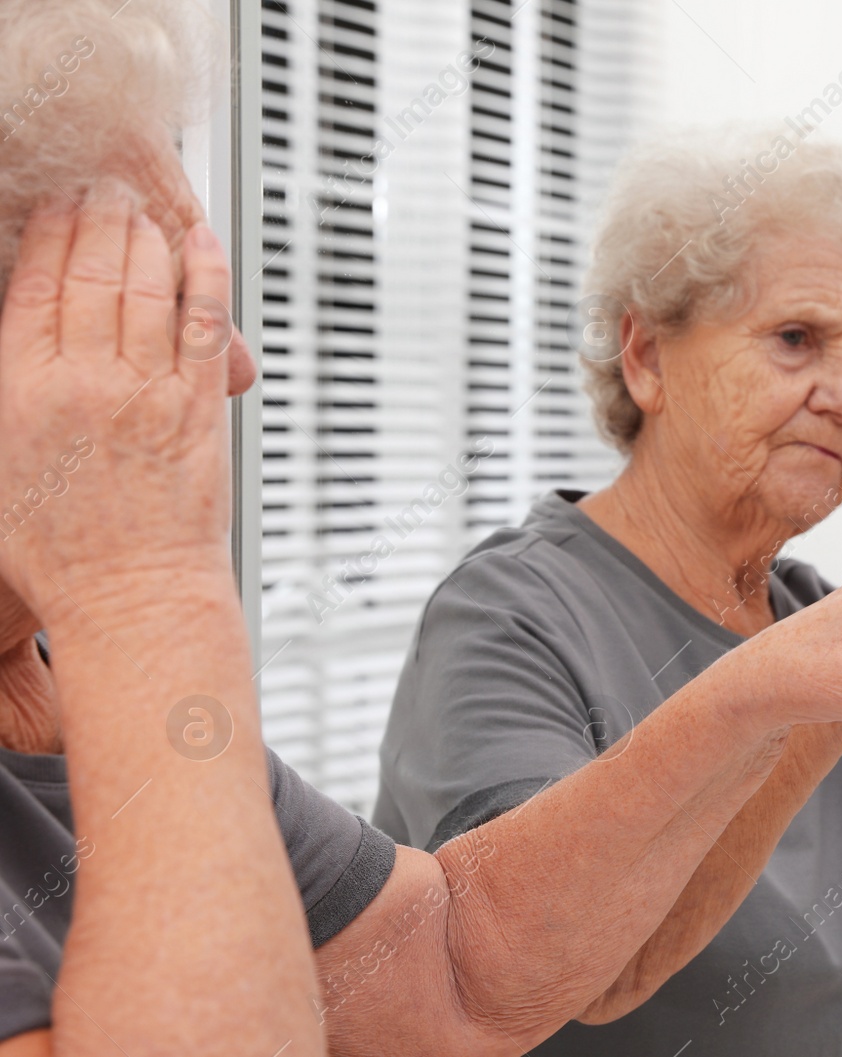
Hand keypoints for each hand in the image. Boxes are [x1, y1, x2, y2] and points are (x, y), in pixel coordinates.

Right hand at [0, 184, 236, 626]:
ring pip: (147, 286)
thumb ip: (8, 392)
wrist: (132, 596)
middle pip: (92, 270)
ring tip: (145, 207)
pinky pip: (206, 323)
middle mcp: (86, 382)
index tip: (52, 204)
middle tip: (105, 187)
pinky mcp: (201, 407)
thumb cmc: (63, 553)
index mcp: (23, 391)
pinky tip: (202, 245)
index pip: (33, 283)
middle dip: (99, 215)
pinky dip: (205, 276)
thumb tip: (19, 344)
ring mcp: (148, 391)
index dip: (46, 232)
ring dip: (148, 234)